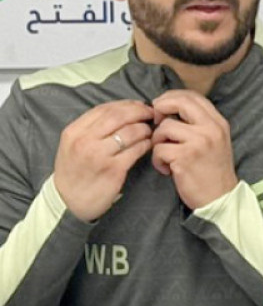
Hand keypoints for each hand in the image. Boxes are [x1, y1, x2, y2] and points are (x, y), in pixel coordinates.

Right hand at [52, 100, 155, 221]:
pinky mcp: (114, 169)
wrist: (69, 201)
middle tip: (151, 114)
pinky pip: (136, 150)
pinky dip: (146, 144)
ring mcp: (99, 155)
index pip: (104, 109)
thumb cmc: (74, 171)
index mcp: (74, 131)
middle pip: (118, 116)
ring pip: (130, 132)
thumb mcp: (72, 144)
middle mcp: (85, 141)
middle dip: (139, 111)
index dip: (126, 104)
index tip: (138, 105)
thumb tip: (121, 111)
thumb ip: (91, 128)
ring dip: (144, 128)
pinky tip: (148, 144)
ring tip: (149, 131)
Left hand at [150, 90, 237, 209]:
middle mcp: (211, 129)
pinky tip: (167, 169)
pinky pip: (159, 149)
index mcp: (218, 123)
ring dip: (158, 141)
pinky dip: (158, 160)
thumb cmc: (212, 170)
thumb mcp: (214, 140)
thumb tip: (169, 107)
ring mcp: (199, 142)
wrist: (220, 197)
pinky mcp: (185, 157)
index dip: (172, 97)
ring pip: (164, 127)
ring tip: (165, 155)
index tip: (162, 107)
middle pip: (178, 102)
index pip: (193, 96)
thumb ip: (198, 123)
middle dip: (160, 109)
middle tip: (156, 122)